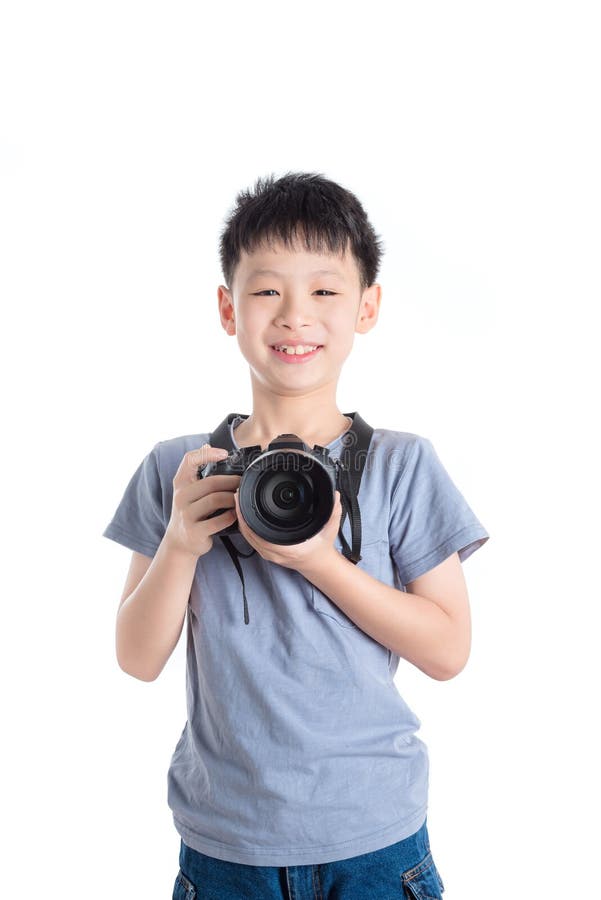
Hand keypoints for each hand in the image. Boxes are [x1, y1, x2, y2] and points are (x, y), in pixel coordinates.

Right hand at [164, 444, 240, 558]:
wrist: (179, 542)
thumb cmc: (190, 511)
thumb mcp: (188, 489)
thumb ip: (196, 469)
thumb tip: (206, 444)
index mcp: (180, 482)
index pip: (189, 459)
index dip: (207, 454)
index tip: (224, 454)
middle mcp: (180, 496)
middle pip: (211, 482)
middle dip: (231, 481)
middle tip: (243, 482)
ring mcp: (186, 515)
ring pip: (215, 500)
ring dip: (233, 498)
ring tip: (240, 498)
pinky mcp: (194, 531)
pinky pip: (218, 521)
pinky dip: (231, 516)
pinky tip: (235, 514)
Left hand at [233, 488, 342, 574]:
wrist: (318, 564)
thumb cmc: (322, 547)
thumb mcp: (330, 529)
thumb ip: (333, 511)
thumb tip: (335, 494)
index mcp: (289, 548)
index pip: (260, 534)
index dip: (248, 519)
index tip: (243, 502)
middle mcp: (276, 553)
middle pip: (249, 534)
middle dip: (240, 514)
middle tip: (237, 495)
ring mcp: (270, 554)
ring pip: (248, 537)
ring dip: (241, 520)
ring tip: (237, 501)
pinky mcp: (267, 552)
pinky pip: (251, 540)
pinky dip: (245, 527)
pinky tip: (243, 514)